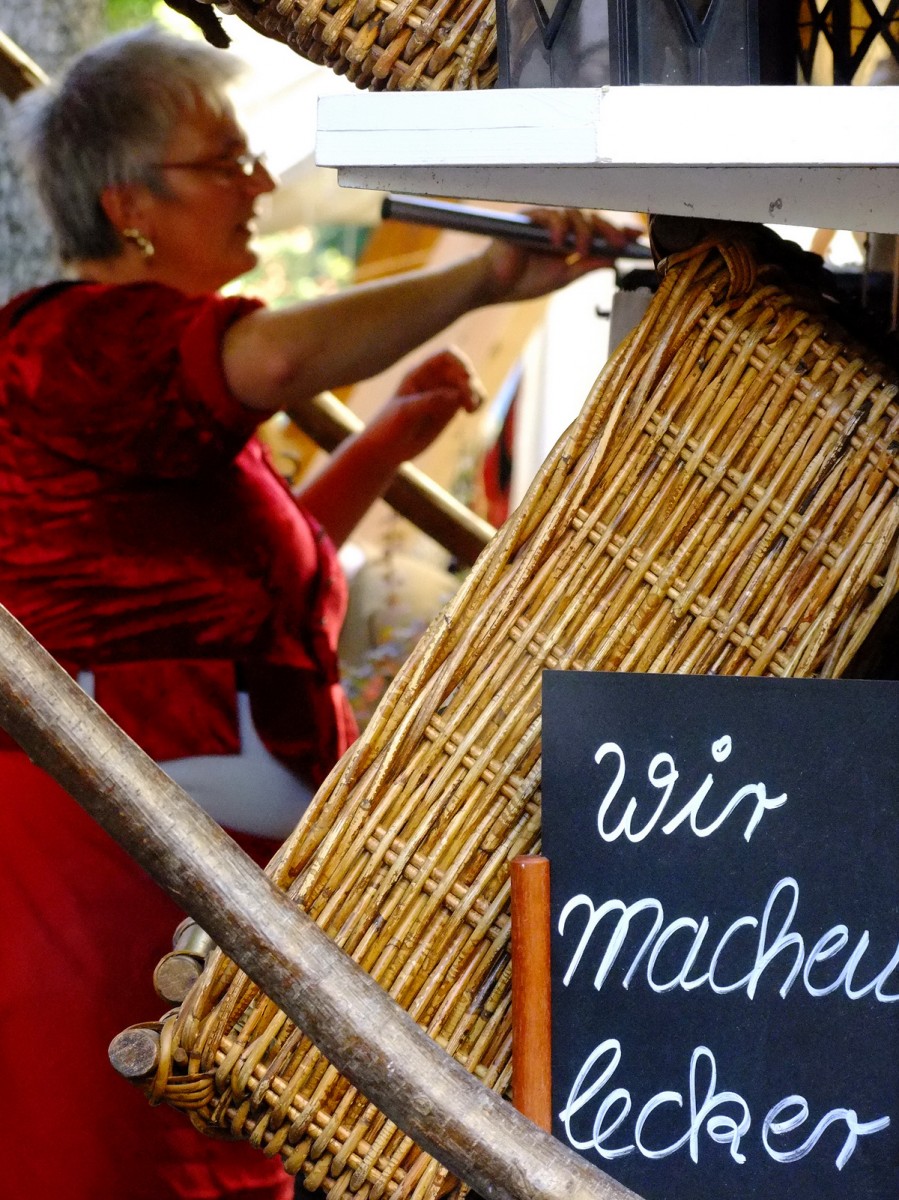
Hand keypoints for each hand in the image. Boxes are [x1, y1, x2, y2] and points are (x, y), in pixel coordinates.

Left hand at [373, 349, 485, 465]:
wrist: (384, 449)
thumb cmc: (388, 426)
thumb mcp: (405, 412)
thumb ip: (430, 401)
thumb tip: (457, 395)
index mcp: (419, 373)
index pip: (446, 356)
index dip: (460, 362)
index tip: (466, 378)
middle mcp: (433, 381)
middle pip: (462, 371)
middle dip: (469, 384)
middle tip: (467, 403)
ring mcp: (443, 395)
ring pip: (469, 386)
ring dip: (477, 393)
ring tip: (471, 409)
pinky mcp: (449, 411)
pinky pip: (469, 401)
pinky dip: (477, 403)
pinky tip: (472, 412)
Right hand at [479, 208, 644, 303]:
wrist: (494, 286)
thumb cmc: (524, 282)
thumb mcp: (564, 276)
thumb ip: (587, 265)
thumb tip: (613, 260)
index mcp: (569, 240)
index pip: (597, 231)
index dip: (617, 231)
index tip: (636, 236)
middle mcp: (559, 227)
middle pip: (590, 218)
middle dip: (607, 229)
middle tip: (618, 242)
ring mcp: (544, 221)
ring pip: (573, 214)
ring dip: (581, 231)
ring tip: (580, 249)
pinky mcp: (528, 218)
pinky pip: (549, 214)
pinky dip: (556, 227)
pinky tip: (559, 242)